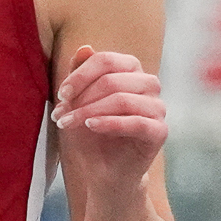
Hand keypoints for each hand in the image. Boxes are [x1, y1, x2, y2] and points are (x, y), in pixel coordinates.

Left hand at [52, 44, 167, 182]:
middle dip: (81, 97)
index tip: (61, 94)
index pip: (106, 60)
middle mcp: (149, 85)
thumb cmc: (91, 135)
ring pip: (122, 100)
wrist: (103, 173)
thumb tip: (85, 47)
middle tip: (61, 115)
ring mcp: (157, 108)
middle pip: (113, 79)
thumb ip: (80, 75)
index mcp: (131, 71)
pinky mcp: (160, 132)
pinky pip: (135, 122)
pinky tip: (91, 127)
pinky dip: (109, 123)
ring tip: (69, 124)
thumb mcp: (79, 103)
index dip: (80, 75)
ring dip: (89, 112)